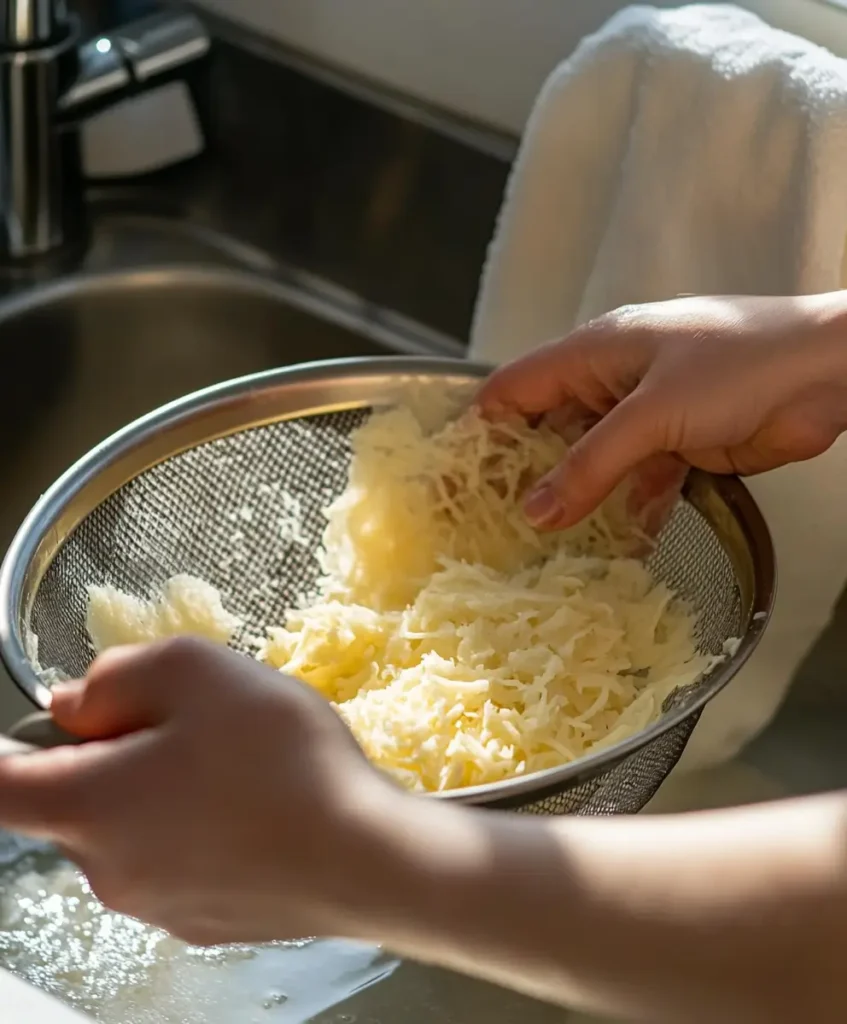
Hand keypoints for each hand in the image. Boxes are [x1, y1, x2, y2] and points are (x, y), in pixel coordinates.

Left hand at [0, 638, 397, 944]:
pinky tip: (258, 807)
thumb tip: (74, 704)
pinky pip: (175, 862)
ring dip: (160, 791)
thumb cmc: (280, 758)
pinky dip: (196, 830)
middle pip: (72, 804)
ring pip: (129, 831)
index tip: (80, 719)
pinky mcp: (204, 923)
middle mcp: (106, 871)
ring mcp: (156, 906)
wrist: (370, 857)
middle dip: (112, 755)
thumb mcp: (196, 669)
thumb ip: (117, 673)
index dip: (18, 744)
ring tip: (237, 762)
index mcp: (87, 807)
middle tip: (191, 721)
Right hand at [477, 293, 846, 529]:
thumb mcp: (652, 416)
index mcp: (596, 352)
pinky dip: (634, 508)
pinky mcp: (681, 445)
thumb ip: (591, 465)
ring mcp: (648, 414)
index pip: (517, 386)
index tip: (454, 475)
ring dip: (583, 498)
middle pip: (552, 429)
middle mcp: (614, 381)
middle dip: (528, 473)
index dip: (481, 427)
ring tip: (554, 543)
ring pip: (596, 461)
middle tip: (497, 521)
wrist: (828, 373)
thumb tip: (536, 511)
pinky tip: (627, 538)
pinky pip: (641, 481)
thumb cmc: (742, 364)